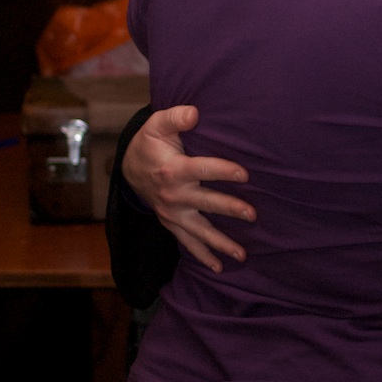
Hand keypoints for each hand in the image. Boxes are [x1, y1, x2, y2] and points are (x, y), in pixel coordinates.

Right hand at [123, 105, 255, 272]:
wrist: (130, 168)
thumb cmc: (151, 143)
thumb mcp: (157, 124)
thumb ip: (175, 116)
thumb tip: (194, 113)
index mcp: (173, 169)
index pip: (202, 169)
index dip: (223, 171)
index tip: (245, 174)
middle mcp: (174, 195)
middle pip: (206, 202)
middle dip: (229, 208)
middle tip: (252, 214)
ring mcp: (172, 213)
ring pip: (199, 231)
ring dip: (221, 243)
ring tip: (242, 254)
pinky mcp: (172, 223)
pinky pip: (187, 243)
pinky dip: (202, 256)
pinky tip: (219, 268)